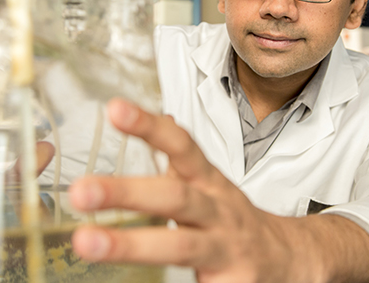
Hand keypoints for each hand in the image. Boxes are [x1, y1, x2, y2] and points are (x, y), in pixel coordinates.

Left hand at [69, 99, 368, 282]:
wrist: (288, 259)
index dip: (150, 126)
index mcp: (209, 183)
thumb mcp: (211, 183)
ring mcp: (225, 248)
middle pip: (175, 197)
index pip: (182, 146)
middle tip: (81, 191)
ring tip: (86, 243)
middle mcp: (219, 210)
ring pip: (179, 245)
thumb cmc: (233, 220)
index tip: (115, 109)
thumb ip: (184, 158)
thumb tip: (162, 116)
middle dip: (128, 191)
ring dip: (131, 244)